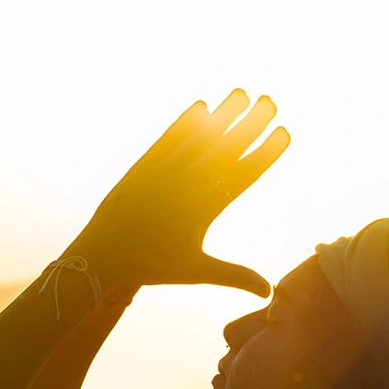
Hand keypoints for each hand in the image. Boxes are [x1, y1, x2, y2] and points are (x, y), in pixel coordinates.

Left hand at [70, 88, 289, 298]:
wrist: (104, 256)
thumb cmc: (152, 266)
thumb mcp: (196, 270)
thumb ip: (234, 276)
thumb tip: (268, 294)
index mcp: (204, 208)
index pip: (243, 174)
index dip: (265, 152)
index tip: (283, 134)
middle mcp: (186, 184)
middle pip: (225, 147)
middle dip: (250, 123)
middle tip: (270, 102)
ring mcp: (164, 170)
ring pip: (199, 136)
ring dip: (222, 114)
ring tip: (242, 94)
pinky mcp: (144, 165)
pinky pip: (169, 138)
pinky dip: (185, 122)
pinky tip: (201, 108)